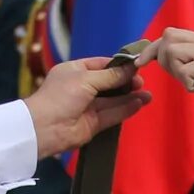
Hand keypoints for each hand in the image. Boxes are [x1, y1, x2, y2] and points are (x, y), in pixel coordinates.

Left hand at [23, 56, 147, 157]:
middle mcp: (81, 87)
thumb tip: (131, 69)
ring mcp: (87, 106)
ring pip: (113, 100)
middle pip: (109, 83)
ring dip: (130, 97)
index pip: (101, 64)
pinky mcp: (93, 124)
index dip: (118, 65)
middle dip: (126, 81)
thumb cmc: (61, 96)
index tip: (136, 65)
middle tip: (142, 81)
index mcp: (75, 71)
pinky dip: (126, 109)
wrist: (44, 128)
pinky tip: (140, 104)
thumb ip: (111, 76)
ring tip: (148, 94)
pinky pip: (112, 114)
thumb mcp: (86, 78)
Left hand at [150, 28, 193, 105]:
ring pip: (174, 52)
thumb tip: (169, 63)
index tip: (140, 63)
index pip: (170, 34)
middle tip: (180, 77)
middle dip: (164, 60)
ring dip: (176, 72)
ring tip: (192, 83)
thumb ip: (192, 64)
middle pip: (168, 38)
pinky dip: (187, 83)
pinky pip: (187, 69)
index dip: (151, 49)